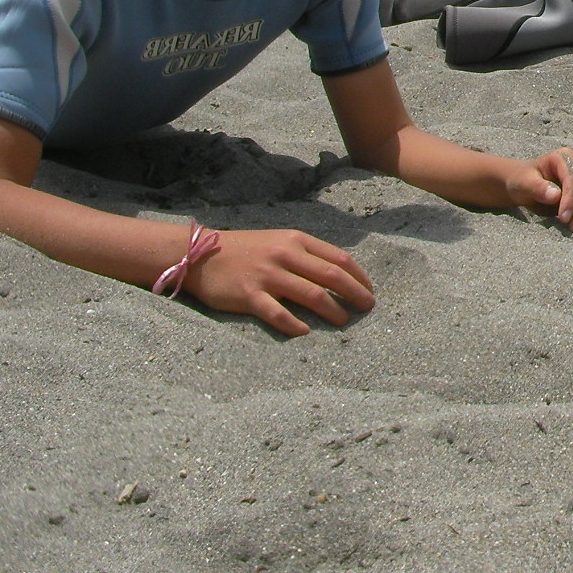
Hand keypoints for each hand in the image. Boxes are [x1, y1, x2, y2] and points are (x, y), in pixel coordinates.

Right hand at [184, 228, 374, 337]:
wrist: (202, 254)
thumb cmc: (248, 249)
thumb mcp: (280, 241)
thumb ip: (307, 254)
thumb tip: (338, 273)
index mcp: (297, 240)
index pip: (339, 258)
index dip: (359, 276)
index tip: (369, 290)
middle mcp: (286, 255)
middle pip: (332, 277)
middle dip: (355, 294)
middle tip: (368, 308)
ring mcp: (268, 275)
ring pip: (311, 295)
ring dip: (333, 311)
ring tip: (344, 321)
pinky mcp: (249, 295)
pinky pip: (279, 314)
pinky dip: (296, 325)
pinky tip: (306, 332)